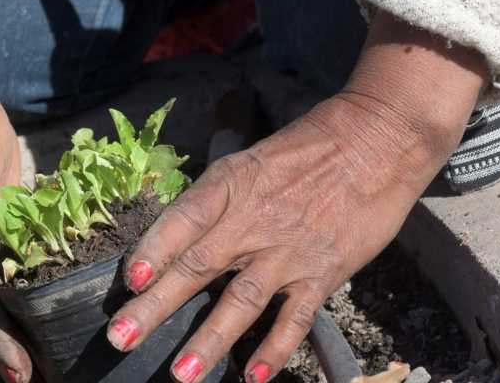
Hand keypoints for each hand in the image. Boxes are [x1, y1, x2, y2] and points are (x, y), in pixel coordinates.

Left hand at [106, 12, 487, 382]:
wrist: (377, 140)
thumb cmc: (308, 149)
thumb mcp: (250, 162)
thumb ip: (216, 202)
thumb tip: (177, 239)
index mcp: (229, 186)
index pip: (181, 220)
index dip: (153, 250)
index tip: (130, 279)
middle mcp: (251, 221)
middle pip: (196, 267)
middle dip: (155, 307)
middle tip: (122, 338)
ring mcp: (287, 251)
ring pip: (241, 301)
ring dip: (209, 340)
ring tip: (181, 375)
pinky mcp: (323, 272)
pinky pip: (295, 318)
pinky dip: (275, 349)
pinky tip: (253, 377)